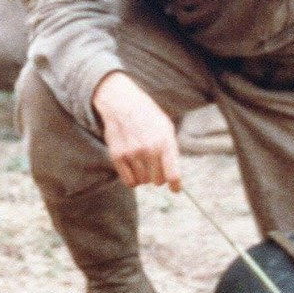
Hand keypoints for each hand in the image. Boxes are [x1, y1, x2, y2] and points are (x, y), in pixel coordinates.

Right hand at [92, 72, 179, 189]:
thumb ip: (171, 151)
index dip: (175, 185)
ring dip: (144, 176)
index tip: (175, 189)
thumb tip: (173, 176)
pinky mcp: (118, 156)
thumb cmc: (147, 116)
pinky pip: (129, 181)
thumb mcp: (166, 128)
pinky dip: (132, 179)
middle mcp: (149, 149)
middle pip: (157, 181)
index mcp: (165, 142)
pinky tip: (133, 168)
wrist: (122, 103)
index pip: (172, 174)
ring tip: (142, 162)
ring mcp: (132, 153)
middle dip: (158, 177)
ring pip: (143, 181)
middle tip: (155, 167)